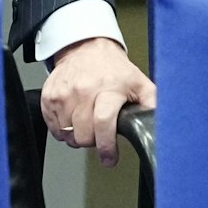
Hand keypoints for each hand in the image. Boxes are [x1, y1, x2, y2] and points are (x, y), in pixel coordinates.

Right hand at [41, 37, 155, 166]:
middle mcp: (84, 91)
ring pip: (67, 134)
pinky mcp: (49, 97)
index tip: (110, 158)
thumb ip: (150, 105)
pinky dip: (63, 130)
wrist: (87, 48)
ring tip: (87, 125)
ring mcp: (64, 94)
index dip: (106, 146)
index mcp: (109, 88)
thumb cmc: (114, 69)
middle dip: (93, 142)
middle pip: (83, 134)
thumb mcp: (140, 83)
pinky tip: (74, 120)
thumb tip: (158, 126)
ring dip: (78, 137)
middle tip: (99, 136)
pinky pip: (53, 127)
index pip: (103, 122)